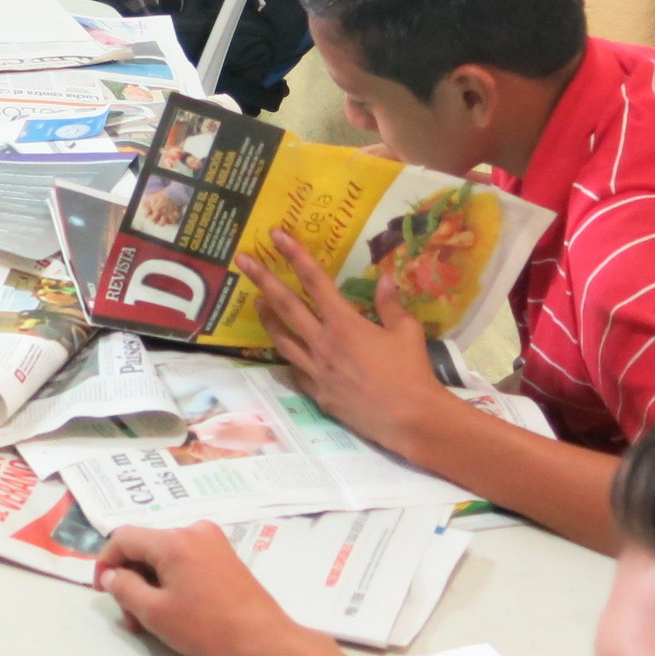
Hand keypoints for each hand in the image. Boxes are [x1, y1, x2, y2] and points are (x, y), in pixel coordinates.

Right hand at [95, 521, 329, 655]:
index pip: (124, 538)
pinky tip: (174, 607)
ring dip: (150, 582)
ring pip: (164, 555)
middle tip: (131, 618)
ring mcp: (212, 540)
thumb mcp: (155, 613)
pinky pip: (185, 558)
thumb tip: (112, 574)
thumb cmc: (207, 628)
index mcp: (174, 540)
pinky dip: (171, 579)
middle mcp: (193, 529)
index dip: (106, 562)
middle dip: (131, 579)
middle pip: (145, 547)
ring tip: (151, 619)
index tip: (103, 591)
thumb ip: (124, 588)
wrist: (264, 640)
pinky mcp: (224, 554)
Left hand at [241, 232, 460, 458]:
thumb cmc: (411, 372)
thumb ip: (390, 304)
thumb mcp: (406, 332)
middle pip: (286, 305)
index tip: (277, 236)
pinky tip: (283, 347)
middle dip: (263, 279)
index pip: (315, 281)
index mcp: (344, 324)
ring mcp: (315, 370)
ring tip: (255, 301)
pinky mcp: (316, 392)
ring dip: (267, 317)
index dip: (295, 255)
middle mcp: (322, 343)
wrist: (410, 419)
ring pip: (281, 338)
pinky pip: (295, 368)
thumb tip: (384, 277)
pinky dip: (288, 354)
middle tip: (243, 260)